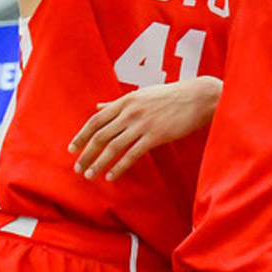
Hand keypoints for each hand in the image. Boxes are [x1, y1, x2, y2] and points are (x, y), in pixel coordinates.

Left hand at [69, 77, 221, 180]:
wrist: (199, 98)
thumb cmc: (172, 95)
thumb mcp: (142, 94)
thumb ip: (119, 102)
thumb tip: (98, 105)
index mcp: (126, 100)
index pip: (96, 119)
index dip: (81, 135)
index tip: (72, 149)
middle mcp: (131, 111)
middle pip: (101, 135)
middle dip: (86, 154)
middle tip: (77, 168)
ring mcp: (143, 124)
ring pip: (113, 147)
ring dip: (98, 163)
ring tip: (90, 176)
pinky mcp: (156, 136)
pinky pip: (132, 155)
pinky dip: (119, 167)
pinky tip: (111, 177)